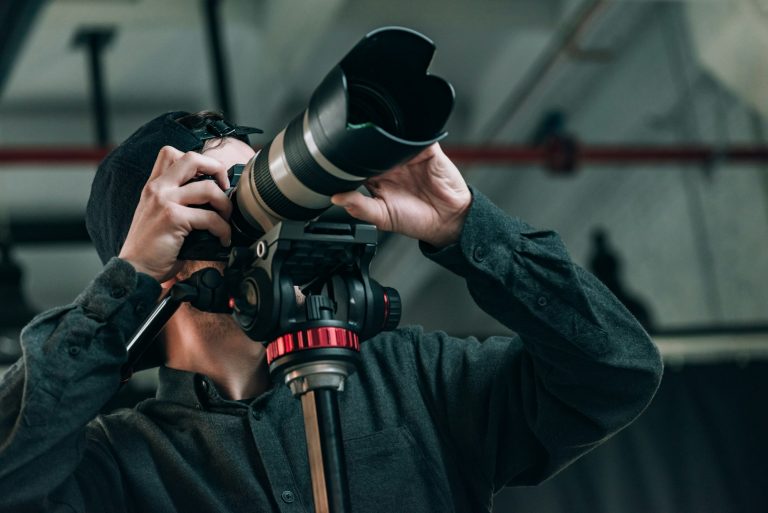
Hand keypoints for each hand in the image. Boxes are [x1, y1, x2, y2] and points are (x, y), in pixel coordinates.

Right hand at [118, 146, 231, 282]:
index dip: (198, 160)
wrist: (135, 270)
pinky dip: (223, 229)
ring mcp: (164, 201)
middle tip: (225, 188)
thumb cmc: (151, 249)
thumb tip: (214, 200)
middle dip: (217, 169)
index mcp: (154, 186)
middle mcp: (157, 188)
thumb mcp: (159, 216)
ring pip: (209, 188)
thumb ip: (179, 202)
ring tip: (226, 220)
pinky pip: (210, 217)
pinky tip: (222, 239)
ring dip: (225, 205)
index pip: (171, 153)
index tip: (211, 178)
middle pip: (192, 158)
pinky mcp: (172, 217)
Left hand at [331, 143, 470, 247]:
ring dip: (385, 138)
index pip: (357, 163)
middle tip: (359, 149)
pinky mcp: (426, 150)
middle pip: (372, 146)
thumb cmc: (416, 220)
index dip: (349, 160)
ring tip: (380, 144)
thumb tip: (336, 198)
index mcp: (377, 178)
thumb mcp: (382, 217)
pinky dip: (408, 136)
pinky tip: (402, 144)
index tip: (338, 160)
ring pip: (390, 137)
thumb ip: (359, 207)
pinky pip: (415, 136)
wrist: (447, 220)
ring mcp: (408, 156)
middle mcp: (391, 165)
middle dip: (365, 146)